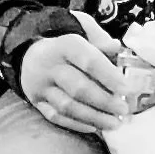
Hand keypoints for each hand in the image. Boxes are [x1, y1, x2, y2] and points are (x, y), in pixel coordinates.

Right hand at [20, 10, 129, 133]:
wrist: (27, 50)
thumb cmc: (63, 41)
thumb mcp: (79, 27)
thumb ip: (99, 37)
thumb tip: (116, 48)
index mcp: (64, 45)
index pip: (88, 61)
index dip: (109, 76)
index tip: (127, 89)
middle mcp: (50, 66)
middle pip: (78, 88)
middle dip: (104, 101)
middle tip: (124, 110)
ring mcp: (41, 86)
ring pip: (67, 106)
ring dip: (93, 117)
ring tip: (114, 123)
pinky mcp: (36, 101)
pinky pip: (56, 117)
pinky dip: (76, 124)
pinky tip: (94, 126)